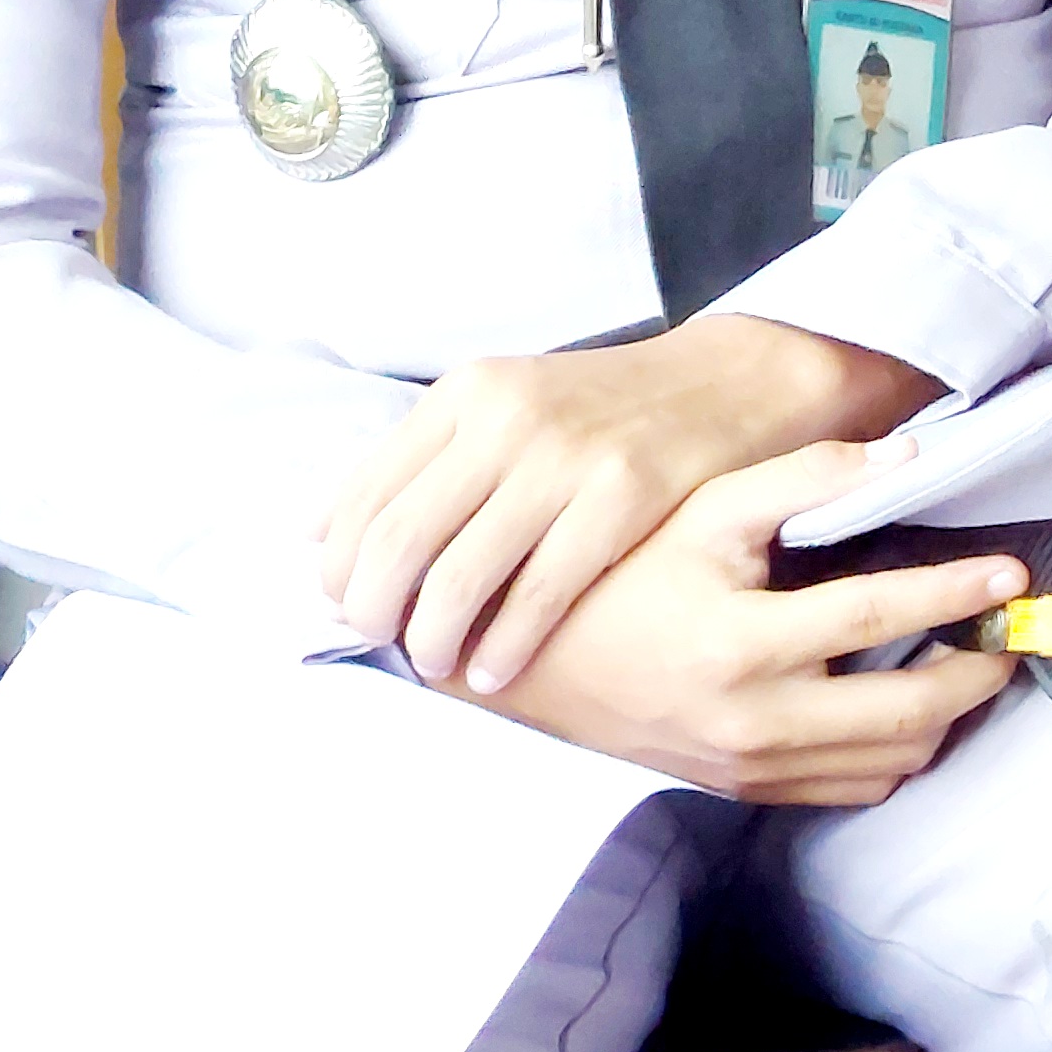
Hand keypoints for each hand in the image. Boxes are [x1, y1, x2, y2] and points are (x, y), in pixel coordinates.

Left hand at [320, 316, 944, 694]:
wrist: (734, 382)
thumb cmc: (608, 409)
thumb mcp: (511, 402)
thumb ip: (425, 458)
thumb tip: (317, 536)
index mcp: (468, 393)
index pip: (364, 498)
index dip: (339, 570)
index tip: (346, 607)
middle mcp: (506, 418)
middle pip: (397, 543)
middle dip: (373, 613)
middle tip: (382, 644)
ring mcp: (566, 457)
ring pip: (458, 578)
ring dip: (432, 641)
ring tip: (436, 664)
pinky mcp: (624, 496)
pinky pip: (538, 594)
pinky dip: (504, 645)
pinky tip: (494, 669)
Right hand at [453, 439, 1022, 807]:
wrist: (532, 664)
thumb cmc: (622, 574)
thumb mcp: (706, 509)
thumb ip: (806, 478)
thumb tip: (908, 456)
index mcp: (743, 645)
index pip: (881, 613)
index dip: (958, 592)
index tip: (1012, 574)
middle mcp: (751, 720)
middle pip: (906, 713)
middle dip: (978, 673)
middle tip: (1010, 632)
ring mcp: (747, 767)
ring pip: (888, 763)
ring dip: (945, 718)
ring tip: (967, 661)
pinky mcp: (741, 790)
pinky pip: (847, 790)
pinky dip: (894, 753)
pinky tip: (904, 702)